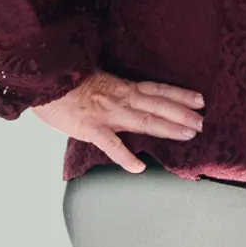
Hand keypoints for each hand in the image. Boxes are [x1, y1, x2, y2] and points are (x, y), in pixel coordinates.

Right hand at [31, 71, 205, 173]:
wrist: (42, 79)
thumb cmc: (64, 79)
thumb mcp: (95, 80)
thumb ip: (112, 91)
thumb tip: (124, 98)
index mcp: (122, 86)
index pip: (158, 90)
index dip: (180, 95)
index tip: (200, 99)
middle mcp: (121, 99)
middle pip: (159, 106)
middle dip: (183, 113)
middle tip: (203, 122)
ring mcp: (108, 114)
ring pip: (145, 121)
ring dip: (169, 128)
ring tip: (188, 135)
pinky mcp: (91, 129)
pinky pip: (111, 145)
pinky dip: (125, 157)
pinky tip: (139, 168)